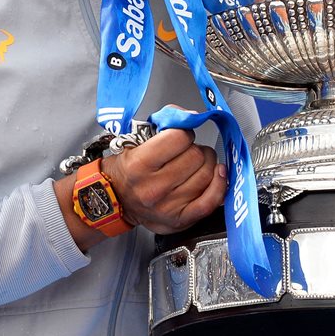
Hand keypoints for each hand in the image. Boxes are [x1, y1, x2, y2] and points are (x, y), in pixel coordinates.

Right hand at [100, 128, 226, 235]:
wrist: (115, 200)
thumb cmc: (127, 169)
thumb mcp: (135, 141)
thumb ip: (164, 124)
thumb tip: (190, 116)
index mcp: (139, 164)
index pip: (179, 138)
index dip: (184, 132)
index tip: (181, 136)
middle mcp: (154, 188)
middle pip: (196, 156)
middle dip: (196, 148)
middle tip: (188, 151)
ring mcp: (168, 206)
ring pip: (206, 174)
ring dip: (207, 163)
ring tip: (197, 163)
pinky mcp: (180, 219)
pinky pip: (210, 201)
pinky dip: (219, 185)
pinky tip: (218, 174)